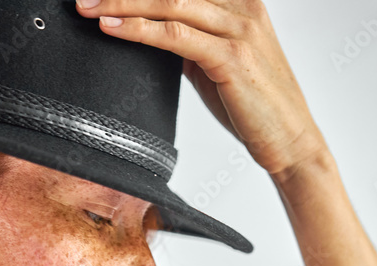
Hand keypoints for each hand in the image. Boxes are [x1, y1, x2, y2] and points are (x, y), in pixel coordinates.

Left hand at [75, 0, 328, 178]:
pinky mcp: (232, 57)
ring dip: (122, 2)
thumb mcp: (217, 59)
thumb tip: (147, 28)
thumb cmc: (252, 103)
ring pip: (170, 2)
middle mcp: (242, 5)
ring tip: (87, 6)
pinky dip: (139, 30)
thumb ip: (189, 37)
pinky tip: (112, 28)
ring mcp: (239, 28)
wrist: (290, 140)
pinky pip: (176, 36)